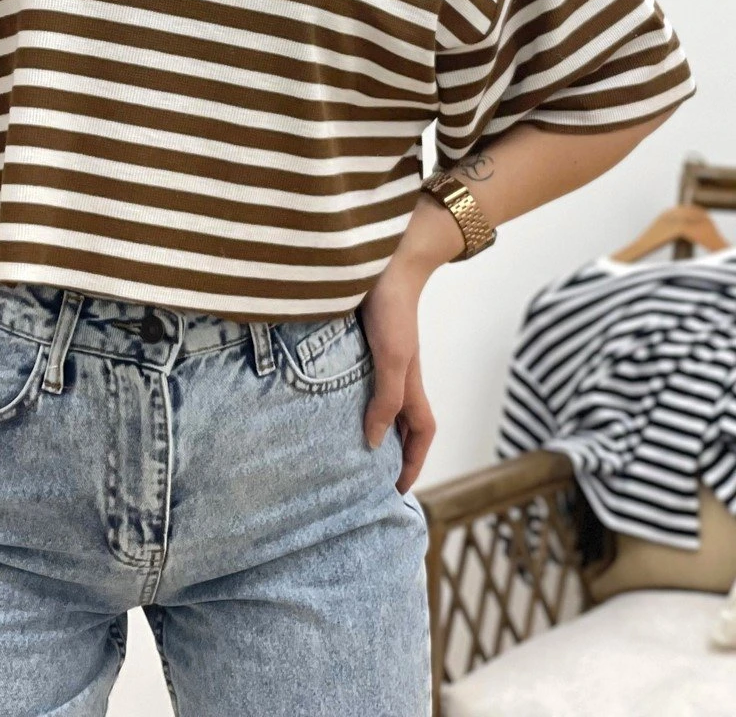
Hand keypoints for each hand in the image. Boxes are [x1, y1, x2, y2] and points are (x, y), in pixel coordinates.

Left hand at [356, 257, 437, 495]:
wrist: (384, 260)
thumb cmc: (391, 309)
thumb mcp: (391, 358)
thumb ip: (385, 399)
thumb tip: (373, 443)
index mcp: (411, 383)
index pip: (421, 433)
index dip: (414, 462)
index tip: (398, 490)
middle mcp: (399, 373)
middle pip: (402, 422)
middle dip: (394, 451)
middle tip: (369, 478)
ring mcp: (381, 356)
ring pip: (381, 401)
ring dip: (372, 425)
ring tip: (346, 448)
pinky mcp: (361, 341)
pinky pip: (361, 380)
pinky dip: (352, 398)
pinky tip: (328, 400)